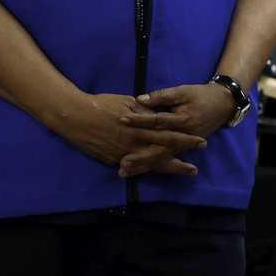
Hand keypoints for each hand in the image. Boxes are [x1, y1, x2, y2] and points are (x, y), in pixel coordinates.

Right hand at [55, 93, 205, 176]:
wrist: (75, 117)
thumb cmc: (103, 104)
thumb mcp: (129, 103)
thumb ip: (147, 112)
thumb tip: (161, 117)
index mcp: (140, 128)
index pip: (168, 136)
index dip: (185, 140)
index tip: (200, 143)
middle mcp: (134, 144)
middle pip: (162, 156)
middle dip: (179, 162)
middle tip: (195, 169)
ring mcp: (122, 154)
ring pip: (149, 165)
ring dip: (166, 169)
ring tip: (182, 172)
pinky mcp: (112, 160)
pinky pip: (132, 167)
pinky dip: (145, 171)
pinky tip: (155, 173)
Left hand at [116, 83, 238, 177]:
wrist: (223, 104)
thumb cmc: (201, 95)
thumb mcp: (183, 91)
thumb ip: (162, 96)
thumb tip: (140, 99)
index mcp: (182, 120)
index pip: (157, 121)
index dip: (139, 120)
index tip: (121, 119)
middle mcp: (183, 136)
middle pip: (158, 147)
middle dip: (140, 155)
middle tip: (121, 161)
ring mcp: (184, 145)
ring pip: (162, 157)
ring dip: (144, 165)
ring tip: (126, 170)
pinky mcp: (184, 148)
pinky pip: (167, 159)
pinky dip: (153, 165)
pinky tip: (139, 170)